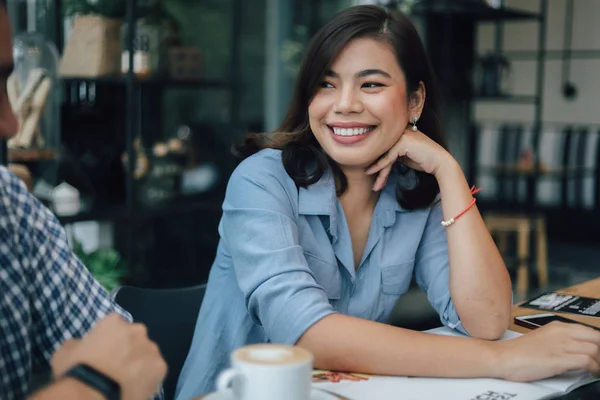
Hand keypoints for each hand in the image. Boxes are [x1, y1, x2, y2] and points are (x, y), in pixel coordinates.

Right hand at [51, 313, 166, 399]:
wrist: (91, 394)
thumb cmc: (75, 371)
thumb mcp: (63, 353)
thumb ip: (76, 343)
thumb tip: (80, 344)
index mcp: (114, 322)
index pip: (115, 327)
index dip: (110, 341)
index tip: (104, 354)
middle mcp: (136, 330)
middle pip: (135, 338)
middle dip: (128, 350)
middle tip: (116, 368)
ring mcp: (150, 348)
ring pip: (147, 354)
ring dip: (140, 363)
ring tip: (127, 381)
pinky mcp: (160, 367)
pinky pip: (155, 372)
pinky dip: (148, 379)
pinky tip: (136, 388)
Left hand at [365, 128, 452, 190]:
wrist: (439, 162)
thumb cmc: (424, 160)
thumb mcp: (404, 155)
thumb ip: (392, 153)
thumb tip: (377, 159)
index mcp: (399, 131)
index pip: (384, 146)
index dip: (377, 159)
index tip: (370, 171)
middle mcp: (399, 130)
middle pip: (382, 150)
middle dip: (376, 166)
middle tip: (369, 178)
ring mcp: (401, 134)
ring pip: (384, 155)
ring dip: (378, 171)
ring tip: (374, 185)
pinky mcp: (403, 142)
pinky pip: (388, 157)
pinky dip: (380, 167)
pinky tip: (373, 173)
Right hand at [493, 322, 599, 381]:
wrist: (502, 357)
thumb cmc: (518, 352)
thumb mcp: (541, 339)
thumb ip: (558, 341)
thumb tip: (574, 351)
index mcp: (556, 326)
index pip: (588, 330)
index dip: (597, 343)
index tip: (597, 353)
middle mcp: (560, 333)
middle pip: (596, 337)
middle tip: (598, 361)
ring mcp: (560, 345)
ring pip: (594, 349)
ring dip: (598, 362)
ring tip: (596, 370)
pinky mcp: (559, 359)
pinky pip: (587, 361)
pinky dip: (593, 368)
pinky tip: (590, 373)